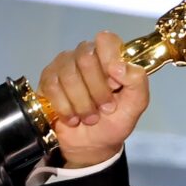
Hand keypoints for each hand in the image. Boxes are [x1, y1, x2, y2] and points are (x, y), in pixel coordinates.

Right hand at [37, 31, 149, 167]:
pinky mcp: (47, 78)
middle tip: (105, 108)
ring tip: (90, 117)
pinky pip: (52, 87)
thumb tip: (119, 66)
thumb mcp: (135, 106)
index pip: (107, 40)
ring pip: (69, 75)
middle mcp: (87, 55)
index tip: (115, 84)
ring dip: (82, 104)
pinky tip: (73, 117)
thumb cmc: (114, 122)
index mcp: (111, 57)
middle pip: (86, 58)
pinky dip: (65, 108)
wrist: (91, 145)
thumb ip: (138, 83)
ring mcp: (65, 65)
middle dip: (98, 91)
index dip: (110, 60)